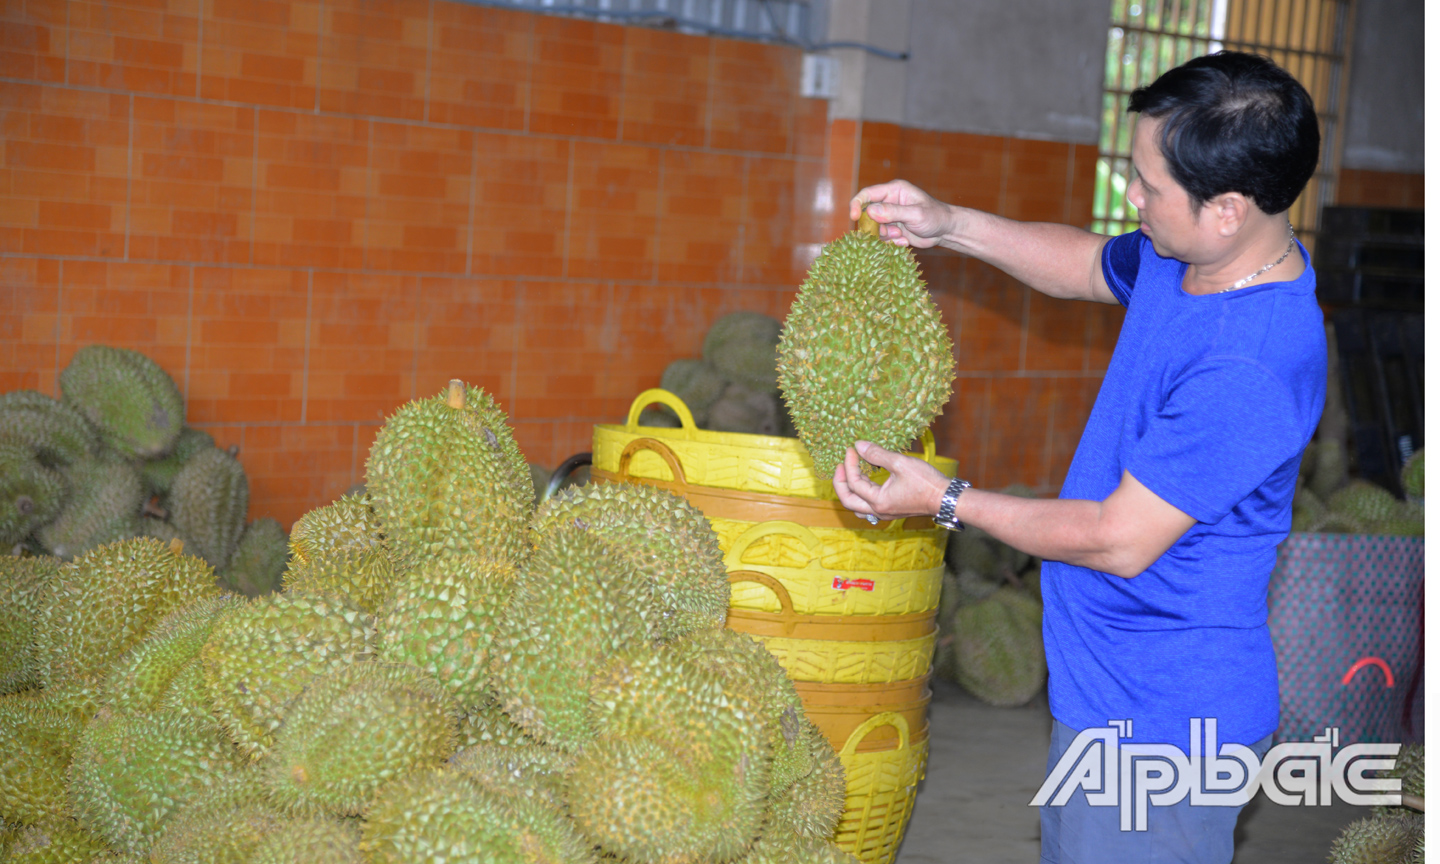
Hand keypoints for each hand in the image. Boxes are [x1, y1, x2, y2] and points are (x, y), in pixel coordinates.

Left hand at [832, 441, 950, 520]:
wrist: (946, 498)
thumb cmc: (926, 482)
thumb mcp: (900, 463)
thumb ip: (877, 454)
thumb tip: (859, 445)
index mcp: (878, 501)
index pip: (854, 483)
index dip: (849, 464)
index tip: (852, 449)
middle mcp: (879, 511)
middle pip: (848, 501)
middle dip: (840, 482)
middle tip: (840, 465)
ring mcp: (885, 513)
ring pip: (857, 507)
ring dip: (850, 491)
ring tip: (850, 474)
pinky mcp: (892, 510)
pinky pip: (868, 506)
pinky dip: (862, 494)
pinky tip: (867, 480)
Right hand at [850, 180, 954, 248]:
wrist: (945, 231)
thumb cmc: (935, 217)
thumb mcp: (916, 214)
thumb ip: (894, 212)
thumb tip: (870, 211)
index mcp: (894, 190)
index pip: (867, 194)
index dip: (857, 205)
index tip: (854, 218)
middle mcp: (889, 201)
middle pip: (867, 214)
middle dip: (876, 227)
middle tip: (893, 232)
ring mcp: (889, 216)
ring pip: (874, 228)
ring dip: (886, 236)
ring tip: (902, 236)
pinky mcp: (892, 229)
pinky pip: (882, 238)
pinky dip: (891, 242)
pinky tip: (904, 241)